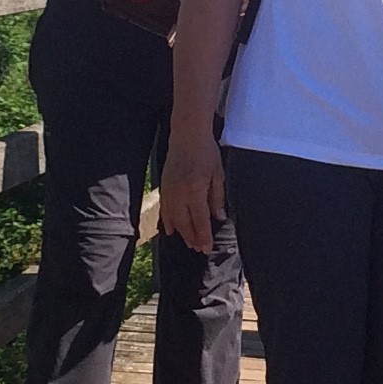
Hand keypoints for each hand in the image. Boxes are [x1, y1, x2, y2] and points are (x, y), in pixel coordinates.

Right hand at [157, 133, 227, 255]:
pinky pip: (164, 209)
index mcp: (194, 190)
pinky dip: (167, 221)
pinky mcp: (163, 186)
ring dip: (181, 232)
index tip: (206, 248)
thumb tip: (219, 218)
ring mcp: (169, 190)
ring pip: (173, 218)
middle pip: (185, 223)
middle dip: (192, 237)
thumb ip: (217, 197)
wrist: (187, 135)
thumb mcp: (217, 174)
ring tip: (189, 242)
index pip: (199, 220)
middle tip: (199, 248)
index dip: (203, 236)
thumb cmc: (206, 152)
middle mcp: (179, 193)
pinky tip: (171, 230)